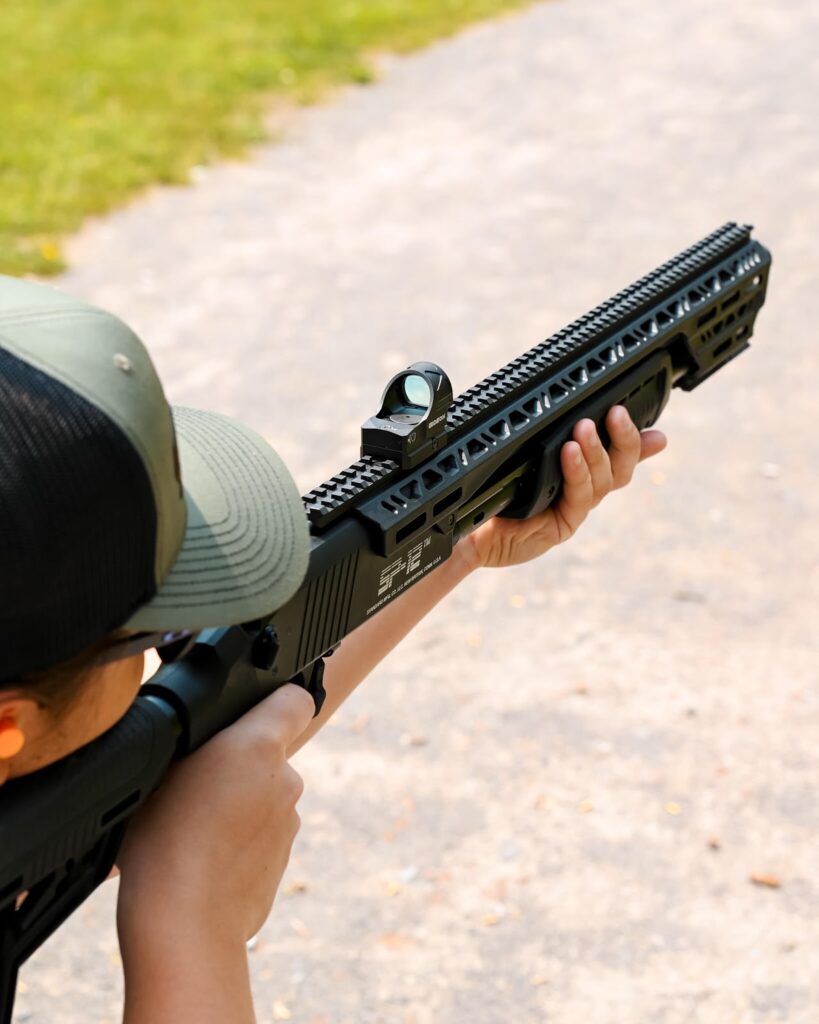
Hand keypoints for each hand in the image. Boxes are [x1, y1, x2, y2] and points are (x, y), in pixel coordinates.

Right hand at [116, 683, 313, 1023]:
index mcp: (259, 746)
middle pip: (267, 756)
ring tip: (192, 832)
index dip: (277, 699)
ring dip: (237, 807)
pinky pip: (259, 839)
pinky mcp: (282, 863)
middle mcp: (285, 781)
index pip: (293, 700)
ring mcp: (288, 825)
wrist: (184, 926)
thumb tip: (202, 745)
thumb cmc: (163, 844)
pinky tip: (203, 862)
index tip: (256, 708)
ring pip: (262, 799)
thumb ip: (197, 748)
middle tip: (194, 788)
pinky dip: (238, 845)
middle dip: (239, 765)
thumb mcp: (162, 771)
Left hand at [464, 406, 665, 569]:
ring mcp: (572, 510)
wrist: (471, 528)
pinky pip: (577, 497)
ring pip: (601, 481)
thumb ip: (553, 438)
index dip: (640, 445)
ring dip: (596, 451)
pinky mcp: (561, 526)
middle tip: (617, 413)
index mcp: (579, 476)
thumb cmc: (495, 490)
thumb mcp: (524, 455)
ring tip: (585, 428)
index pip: (620, 458)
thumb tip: (568, 407)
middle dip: (624, 440)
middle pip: (620, 469)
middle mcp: (581, 493)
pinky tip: (569, 452)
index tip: (657, 433)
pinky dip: (576, 472)